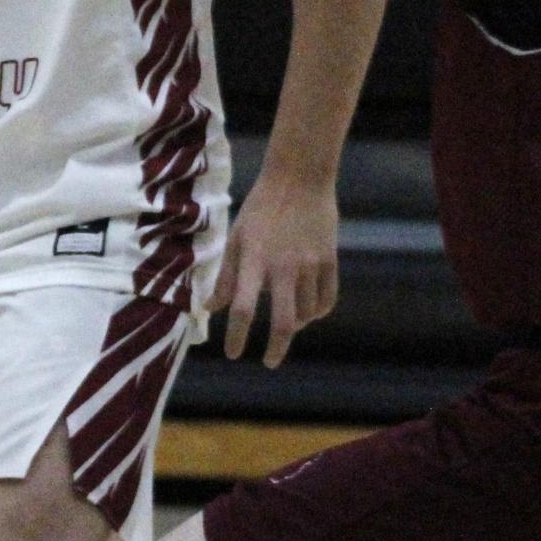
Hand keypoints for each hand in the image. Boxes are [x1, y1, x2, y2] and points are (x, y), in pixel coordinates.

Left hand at [212, 169, 339, 367]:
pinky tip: (308, 312)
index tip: (233, 353)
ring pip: (307, 313)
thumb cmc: (261, 207)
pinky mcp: (330, 259)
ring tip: (285, 323)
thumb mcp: (236, 237)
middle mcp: (284, 267)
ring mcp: (311, 264)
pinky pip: (327, 299)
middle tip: (269, 362)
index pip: (243, 308)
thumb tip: (210, 307)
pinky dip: (317, 312)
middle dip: (276, 349)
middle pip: (283, 322)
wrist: (300, 178)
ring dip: (295, 325)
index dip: (237, 336)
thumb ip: (226, 275)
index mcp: (255, 260)